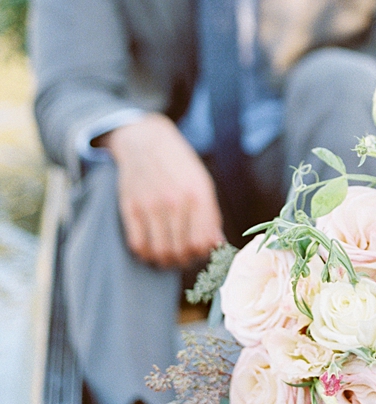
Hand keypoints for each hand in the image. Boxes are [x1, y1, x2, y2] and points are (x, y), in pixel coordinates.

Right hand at [98, 114, 224, 267]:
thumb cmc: (179, 165)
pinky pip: (137, 244)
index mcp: (198, 195)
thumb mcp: (203, 183)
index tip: (199, 252)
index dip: (202, 254)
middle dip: (183, 261)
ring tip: (167, 257)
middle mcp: (175, 201)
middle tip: (183, 258)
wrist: (146, 142)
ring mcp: (150, 205)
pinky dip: (144, 253)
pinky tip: (150, 248)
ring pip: (159, 251)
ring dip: (164, 261)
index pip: (202, 242)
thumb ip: (211, 215)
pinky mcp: (130, 207)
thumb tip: (218, 245)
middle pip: (180, 250)